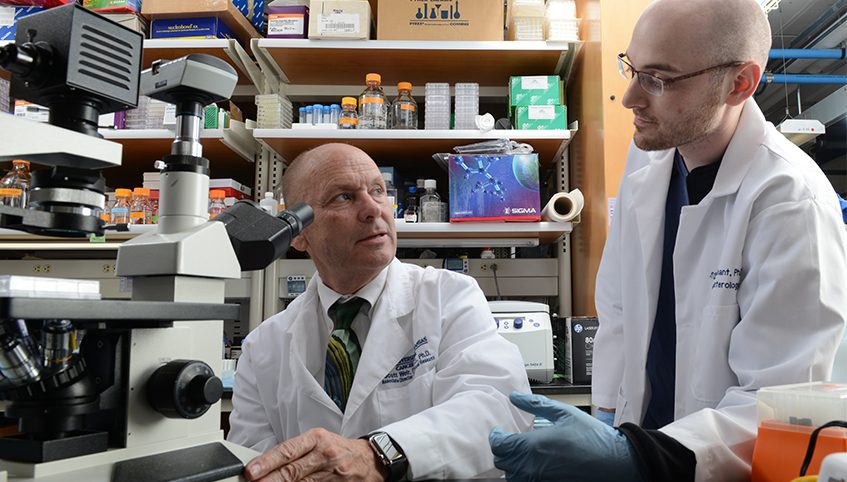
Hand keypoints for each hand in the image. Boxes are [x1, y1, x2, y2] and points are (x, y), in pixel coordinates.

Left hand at [244, 427, 388, 481]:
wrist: (371, 460)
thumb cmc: (340, 449)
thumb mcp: (320, 441)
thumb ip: (296, 452)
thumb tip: (267, 464)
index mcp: (317, 438)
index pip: (288, 450)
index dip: (268, 462)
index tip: (251, 470)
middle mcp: (324, 455)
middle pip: (292, 471)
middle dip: (269, 479)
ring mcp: (332, 474)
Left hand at [489, 392, 645, 481]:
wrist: (615, 462)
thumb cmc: (593, 438)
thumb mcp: (564, 413)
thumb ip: (536, 404)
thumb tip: (515, 397)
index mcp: (534, 446)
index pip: (499, 445)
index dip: (495, 437)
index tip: (498, 431)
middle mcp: (533, 467)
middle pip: (502, 462)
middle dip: (501, 450)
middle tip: (507, 440)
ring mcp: (541, 480)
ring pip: (512, 476)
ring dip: (510, 465)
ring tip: (517, 453)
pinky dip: (522, 475)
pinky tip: (531, 465)